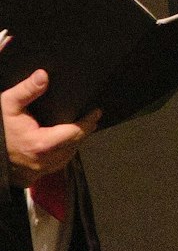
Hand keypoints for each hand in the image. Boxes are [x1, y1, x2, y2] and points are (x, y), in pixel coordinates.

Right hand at [3, 70, 97, 186]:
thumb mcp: (7, 105)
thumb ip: (26, 90)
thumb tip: (43, 75)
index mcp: (41, 143)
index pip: (76, 132)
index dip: (88, 121)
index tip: (96, 112)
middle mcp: (44, 160)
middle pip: (75, 144)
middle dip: (84, 130)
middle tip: (90, 118)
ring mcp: (40, 170)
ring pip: (67, 156)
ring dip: (74, 143)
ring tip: (78, 128)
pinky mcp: (35, 175)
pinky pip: (57, 164)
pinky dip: (63, 153)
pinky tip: (62, 143)